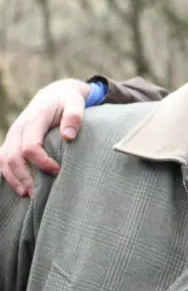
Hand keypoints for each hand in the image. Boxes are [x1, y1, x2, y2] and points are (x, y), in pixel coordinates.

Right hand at [0, 79, 89, 196]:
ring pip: (4, 160)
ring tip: (28, 195)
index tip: (57, 170)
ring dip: (14, 179)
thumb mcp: (76, 102)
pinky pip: (3, 159)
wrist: (54, 95)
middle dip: (25, 177)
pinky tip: (20, 187)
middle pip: (13, 157)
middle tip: (40, 194)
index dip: (41, 162)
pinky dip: (8, 174)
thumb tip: (68, 137)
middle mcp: (19, 127)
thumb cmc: (68, 101)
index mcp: (34, 119)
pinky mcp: (12, 141)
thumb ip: (74, 117)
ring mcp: (13, 135)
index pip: (30, 146)